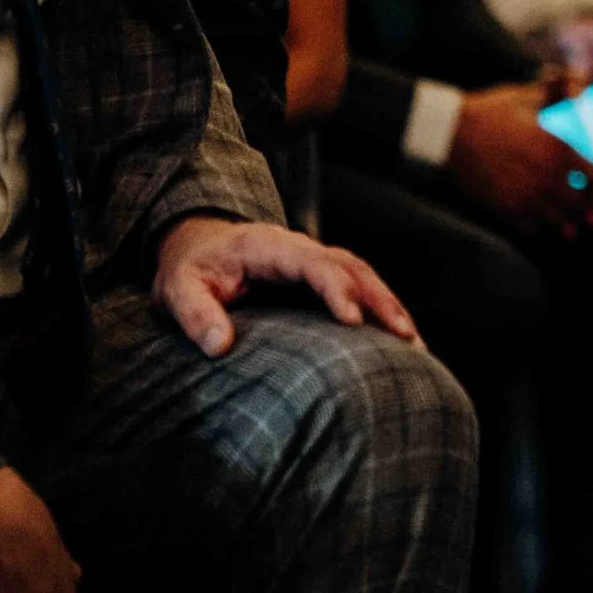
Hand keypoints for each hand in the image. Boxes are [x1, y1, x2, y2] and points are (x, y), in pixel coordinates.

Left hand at [154, 214, 421, 357]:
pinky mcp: (320, 277)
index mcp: (269, 247)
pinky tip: (399, 340)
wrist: (195, 247)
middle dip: (381, 300)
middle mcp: (300, 249)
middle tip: (405, 338)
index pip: (313, 263)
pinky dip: (382, 309)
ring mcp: (314, 260)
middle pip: (352, 267)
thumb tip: (220, 346)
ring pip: (364, 275)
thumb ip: (195, 315)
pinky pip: (360, 287)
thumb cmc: (189, 271)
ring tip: (415, 345)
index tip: (352, 321)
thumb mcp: (177, 291)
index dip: (335, 289)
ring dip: (390, 306)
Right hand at [449, 84, 592, 236]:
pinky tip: (541, 223)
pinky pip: (532, 226)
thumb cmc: (488, 111)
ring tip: (575, 227)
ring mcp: (526, 197)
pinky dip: (540, 225)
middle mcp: (547, 178)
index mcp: (558, 150)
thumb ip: (557, 89)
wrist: (447, 135)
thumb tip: (580, 77)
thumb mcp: (526, 96)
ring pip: (560, 220)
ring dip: (569, 222)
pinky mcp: (506, 209)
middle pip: (584, 203)